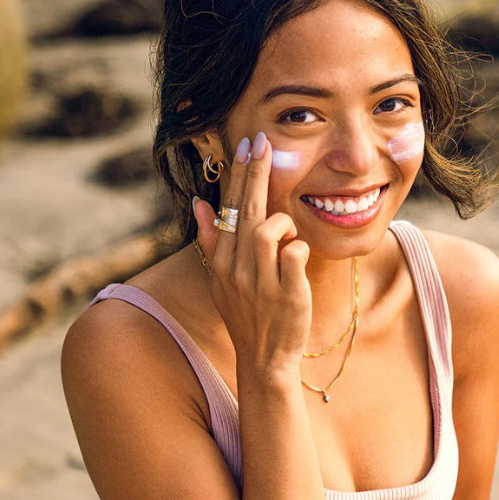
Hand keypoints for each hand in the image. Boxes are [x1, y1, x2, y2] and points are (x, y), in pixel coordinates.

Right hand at [192, 132, 311, 370]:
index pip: (230, 208)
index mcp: (221, 260)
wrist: (264, 357)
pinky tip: (297, 258)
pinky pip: (295, 254)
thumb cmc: (246, 314)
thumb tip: (200, 203)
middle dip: (256, 173)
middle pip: (248, 210)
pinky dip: (299, 249)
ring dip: (282, 224)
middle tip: (264, 142)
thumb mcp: (221, 280)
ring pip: (268, 230)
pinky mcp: (287, 293)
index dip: (240, 175)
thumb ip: (211, 240)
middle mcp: (236, 268)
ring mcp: (261, 281)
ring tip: (286, 234)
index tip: (248, 145)